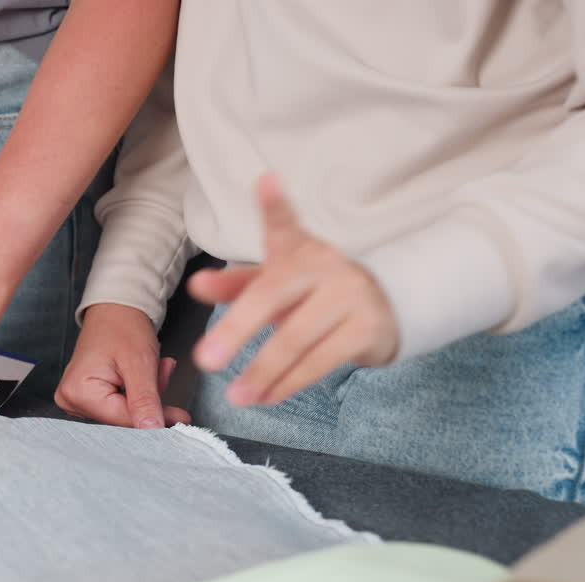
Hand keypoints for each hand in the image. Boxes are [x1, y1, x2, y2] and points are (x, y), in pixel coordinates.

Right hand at [55, 303, 191, 427]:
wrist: (116, 310)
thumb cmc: (123, 327)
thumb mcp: (139, 363)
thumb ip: (145, 400)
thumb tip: (152, 429)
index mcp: (78, 392)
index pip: (122, 420)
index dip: (154, 417)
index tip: (180, 416)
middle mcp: (71, 399)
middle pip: (122, 419)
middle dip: (150, 401)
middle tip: (163, 373)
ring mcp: (77, 400)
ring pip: (124, 414)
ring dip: (147, 395)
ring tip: (154, 368)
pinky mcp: (88, 399)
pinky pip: (120, 407)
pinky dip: (139, 393)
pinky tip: (143, 375)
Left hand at [188, 174, 398, 406]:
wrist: (387, 305)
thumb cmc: (314, 292)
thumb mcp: (275, 282)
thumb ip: (234, 285)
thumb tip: (197, 284)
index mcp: (300, 249)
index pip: (285, 223)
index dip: (275, 203)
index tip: (265, 181)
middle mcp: (326, 266)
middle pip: (272, 296)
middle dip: (236, 328)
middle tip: (206, 358)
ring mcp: (350, 297)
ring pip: (297, 339)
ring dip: (262, 372)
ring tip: (235, 396)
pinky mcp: (367, 330)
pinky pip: (321, 361)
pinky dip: (289, 383)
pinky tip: (266, 397)